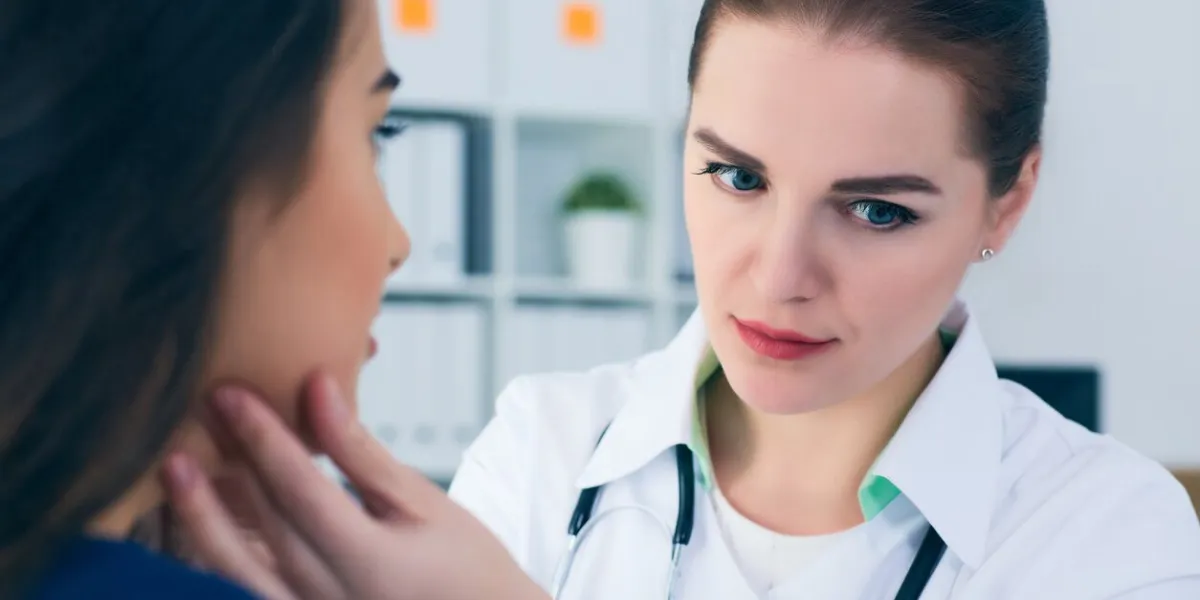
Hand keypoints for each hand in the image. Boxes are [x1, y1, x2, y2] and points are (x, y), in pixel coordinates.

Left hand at [162, 373, 546, 599]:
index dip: (262, 438)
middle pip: (264, 522)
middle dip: (230, 460)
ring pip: (236, 572)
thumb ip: (361, 452)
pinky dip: (218, 563)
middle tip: (200, 405)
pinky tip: (198, 528)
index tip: (231, 394)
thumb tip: (317, 389)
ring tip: (175, 468)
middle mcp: (330, 599)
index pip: (299, 490)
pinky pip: (248, 594)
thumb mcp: (425, 503)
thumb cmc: (467, 565)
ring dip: (200, 518)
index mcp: (369, 564)